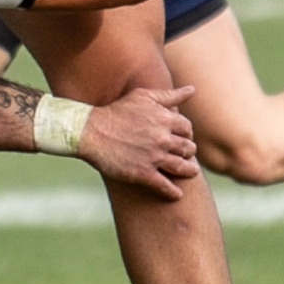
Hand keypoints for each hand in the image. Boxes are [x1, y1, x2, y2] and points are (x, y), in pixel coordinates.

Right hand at [76, 86, 197, 198]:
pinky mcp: (143, 174)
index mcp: (164, 119)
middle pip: (188, 148)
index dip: (186, 133)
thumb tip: (192, 89)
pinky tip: (176, 194)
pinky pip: (166, 187)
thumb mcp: (142, 96)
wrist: (90, 131)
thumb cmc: (116, 111)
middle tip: (184, 155)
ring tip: (190, 172)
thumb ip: (169, 94)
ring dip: (189, 171)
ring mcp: (154, 157)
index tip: (181, 137)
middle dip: (188, 151)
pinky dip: (174, 192)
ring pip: (183, 168)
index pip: (187, 128)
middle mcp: (163, 138)